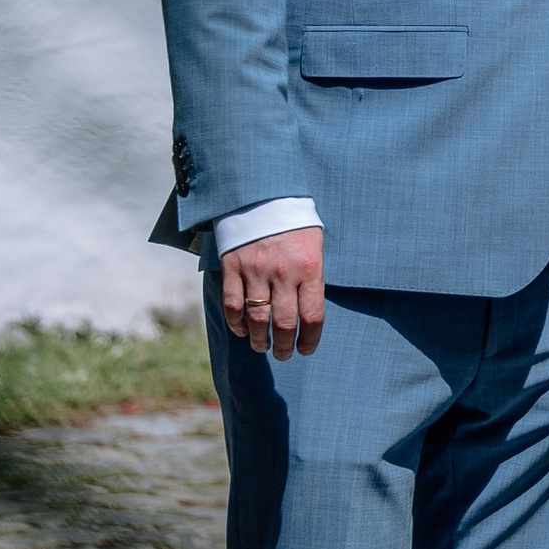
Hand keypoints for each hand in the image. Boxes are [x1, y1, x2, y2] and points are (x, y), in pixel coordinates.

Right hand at [219, 226, 324, 360]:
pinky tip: (241, 331)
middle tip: (282, 354)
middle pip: (284, 324)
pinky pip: (233, 304)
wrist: (263, 194)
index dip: (310, 340)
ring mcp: (256, 271)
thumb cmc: (294, 223)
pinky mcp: (234, 267)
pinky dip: (236, 323)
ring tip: (262, 347)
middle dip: (283, 346)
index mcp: (310, 269)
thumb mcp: (315, 246)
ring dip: (259, 340)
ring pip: (257, 319)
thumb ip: (312, 278)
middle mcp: (284, 273)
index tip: (306, 349)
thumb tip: (309, 312)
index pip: (312, 316)